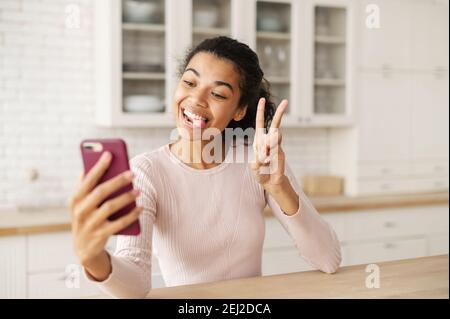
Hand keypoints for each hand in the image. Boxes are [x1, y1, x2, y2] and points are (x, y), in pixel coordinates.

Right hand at [68, 152, 142, 275]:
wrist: (83, 248)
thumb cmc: (86, 217)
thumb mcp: (81, 203)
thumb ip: (87, 185)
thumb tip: (95, 163)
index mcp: (75, 199)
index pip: (87, 180)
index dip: (98, 167)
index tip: (110, 154)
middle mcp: (80, 211)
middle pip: (101, 192)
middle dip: (117, 181)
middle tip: (132, 173)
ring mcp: (90, 224)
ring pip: (110, 207)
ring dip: (126, 197)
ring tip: (138, 191)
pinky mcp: (100, 235)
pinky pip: (119, 224)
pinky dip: (131, 215)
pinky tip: (141, 208)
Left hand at [250, 98, 287, 190]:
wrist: (269, 182)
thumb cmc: (260, 172)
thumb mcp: (254, 165)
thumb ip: (259, 158)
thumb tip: (268, 153)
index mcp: (259, 140)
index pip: (260, 123)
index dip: (261, 111)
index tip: (262, 99)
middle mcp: (269, 140)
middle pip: (275, 124)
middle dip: (280, 113)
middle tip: (286, 101)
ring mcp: (276, 146)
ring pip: (273, 140)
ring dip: (265, 149)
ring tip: (264, 160)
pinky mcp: (281, 153)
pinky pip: (273, 152)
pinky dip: (268, 158)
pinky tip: (268, 163)